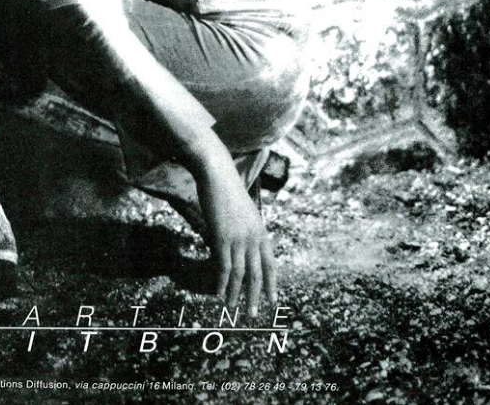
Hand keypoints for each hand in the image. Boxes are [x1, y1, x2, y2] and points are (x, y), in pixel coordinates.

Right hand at [196, 155, 276, 316]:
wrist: (218, 174)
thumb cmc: (228, 190)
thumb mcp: (244, 211)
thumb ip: (247, 229)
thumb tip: (243, 244)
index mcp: (261, 231)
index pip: (270, 263)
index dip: (271, 283)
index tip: (272, 300)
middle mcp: (253, 237)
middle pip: (257, 273)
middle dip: (255, 296)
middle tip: (252, 314)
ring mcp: (238, 238)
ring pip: (240, 274)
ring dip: (236, 294)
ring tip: (232, 309)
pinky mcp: (222, 237)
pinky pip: (223, 265)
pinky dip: (221, 282)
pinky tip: (217, 293)